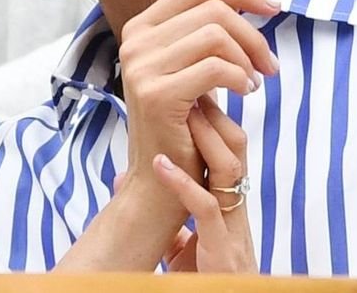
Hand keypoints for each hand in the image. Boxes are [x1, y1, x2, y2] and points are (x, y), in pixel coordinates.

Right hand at [118, 0, 278, 204]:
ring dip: (248, 58)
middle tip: (269, 66)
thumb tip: (247, 0)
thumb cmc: (182, 124)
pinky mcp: (156, 94)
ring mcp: (141, 67)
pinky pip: (216, 68)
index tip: (272, 7)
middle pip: (213, 9)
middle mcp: (134, 42)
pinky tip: (245, 93)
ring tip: (255, 82)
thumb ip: (202, 33)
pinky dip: (241, 79)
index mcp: (139, 29)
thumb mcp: (187, 67)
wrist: (159, 179)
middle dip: (253, 34)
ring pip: (216, 34)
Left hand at [154, 95, 256, 272]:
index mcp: (227, 196)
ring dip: (205, 136)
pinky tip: (160, 164)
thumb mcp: (179, 227)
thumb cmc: (197, 269)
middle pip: (236, 145)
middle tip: (186, 86)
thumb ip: (158, 203)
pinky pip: (206, 207)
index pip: (228, 144)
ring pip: (230, 168)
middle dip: (213, 114)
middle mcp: (234, 204)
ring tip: (183, 110)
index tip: (186, 88)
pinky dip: (183, 183)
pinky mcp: (220, 246)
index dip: (211, 114)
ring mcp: (230, 224)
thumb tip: (120, 177)